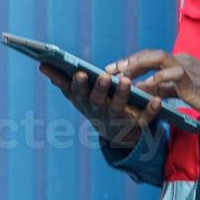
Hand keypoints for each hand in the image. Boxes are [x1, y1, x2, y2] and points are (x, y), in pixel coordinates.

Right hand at [37, 63, 161, 148]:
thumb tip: (42, 65)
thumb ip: (61, 81)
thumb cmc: (95, 106)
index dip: (79, 85)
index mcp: (85, 103)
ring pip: (120, 108)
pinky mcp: (137, 125)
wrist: (116, 134)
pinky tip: (157, 99)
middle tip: (105, 76)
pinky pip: (145, 119)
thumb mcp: (78, 96)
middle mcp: (100, 112)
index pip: (79, 94)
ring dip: (123, 95)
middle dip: (101, 89)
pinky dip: (151, 111)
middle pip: (98, 101)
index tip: (80, 73)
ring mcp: (118, 119)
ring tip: (127, 80)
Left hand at [107, 50, 199, 123]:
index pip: (150, 58)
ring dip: (137, 66)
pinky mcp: (194, 82)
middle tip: (109, 70)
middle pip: (150, 55)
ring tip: (121, 76)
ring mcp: (188, 69)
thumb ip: (167, 90)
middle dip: (128, 62)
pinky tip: (144, 88)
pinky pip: (173, 77)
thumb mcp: (186, 92)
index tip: (113, 69)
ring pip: (158, 60)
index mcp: (179, 63)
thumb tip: (147, 92)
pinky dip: (157, 80)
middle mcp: (182, 61)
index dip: (131, 62)